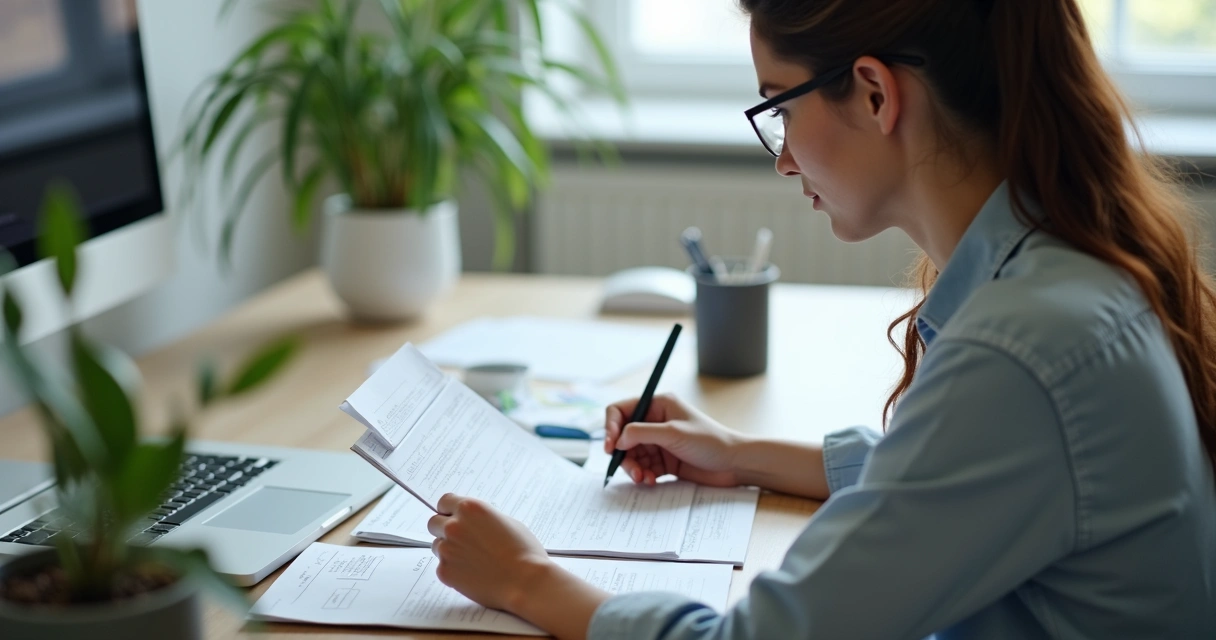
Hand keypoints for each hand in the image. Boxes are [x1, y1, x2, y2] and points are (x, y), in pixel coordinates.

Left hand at [427, 494, 552, 612]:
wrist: (525, 582)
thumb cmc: (524, 552)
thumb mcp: (508, 522)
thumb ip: (483, 519)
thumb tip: (474, 523)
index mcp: (470, 508)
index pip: (445, 502)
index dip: (449, 510)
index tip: (453, 517)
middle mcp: (454, 526)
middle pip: (434, 523)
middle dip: (444, 529)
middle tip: (461, 539)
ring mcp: (446, 549)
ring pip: (437, 545)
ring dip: (449, 549)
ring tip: (472, 559)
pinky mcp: (445, 571)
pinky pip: (442, 566)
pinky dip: (453, 569)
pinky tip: (473, 573)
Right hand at [604, 393, 743, 486]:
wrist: (734, 464)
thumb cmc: (710, 442)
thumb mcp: (673, 433)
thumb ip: (641, 434)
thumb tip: (616, 440)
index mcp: (658, 405)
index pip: (621, 411)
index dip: (610, 427)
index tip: (610, 447)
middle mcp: (656, 422)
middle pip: (623, 437)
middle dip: (623, 454)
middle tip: (631, 469)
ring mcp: (659, 442)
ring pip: (631, 455)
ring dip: (633, 468)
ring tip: (643, 478)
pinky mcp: (664, 460)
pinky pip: (643, 467)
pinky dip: (643, 475)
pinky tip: (651, 481)